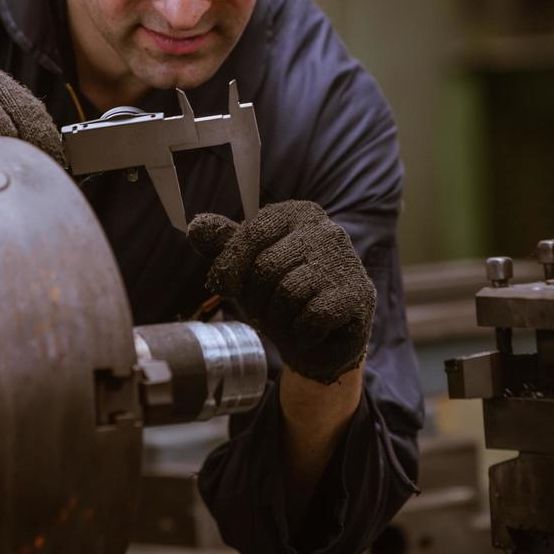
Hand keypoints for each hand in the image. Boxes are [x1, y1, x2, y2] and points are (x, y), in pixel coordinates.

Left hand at [187, 200, 374, 384]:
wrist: (322, 339)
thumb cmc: (281, 295)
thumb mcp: (247, 268)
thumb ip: (224, 245)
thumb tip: (195, 226)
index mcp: (296, 214)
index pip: (252, 233)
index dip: (231, 264)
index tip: (223, 285)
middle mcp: (325, 229)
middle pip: (267, 266)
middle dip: (256, 298)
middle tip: (266, 309)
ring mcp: (345, 260)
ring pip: (288, 292)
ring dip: (278, 318)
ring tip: (287, 319)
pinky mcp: (358, 293)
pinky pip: (312, 316)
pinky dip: (301, 333)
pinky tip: (308, 331)